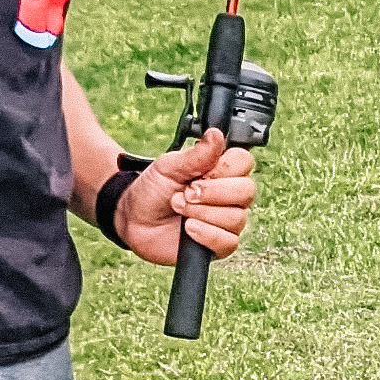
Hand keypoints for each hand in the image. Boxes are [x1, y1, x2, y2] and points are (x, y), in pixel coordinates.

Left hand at [114, 133, 254, 266]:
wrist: (133, 219)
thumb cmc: (153, 190)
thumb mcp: (169, 167)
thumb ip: (196, 154)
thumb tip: (216, 134)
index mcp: (221, 171)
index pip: (244, 162)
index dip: (225, 168)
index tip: (200, 173)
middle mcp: (230, 195)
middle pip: (246, 191)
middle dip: (212, 193)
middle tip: (186, 193)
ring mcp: (227, 221)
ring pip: (236, 218)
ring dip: (202, 213)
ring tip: (179, 208)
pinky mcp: (220, 245)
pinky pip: (228, 242)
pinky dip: (206, 234)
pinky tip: (188, 228)